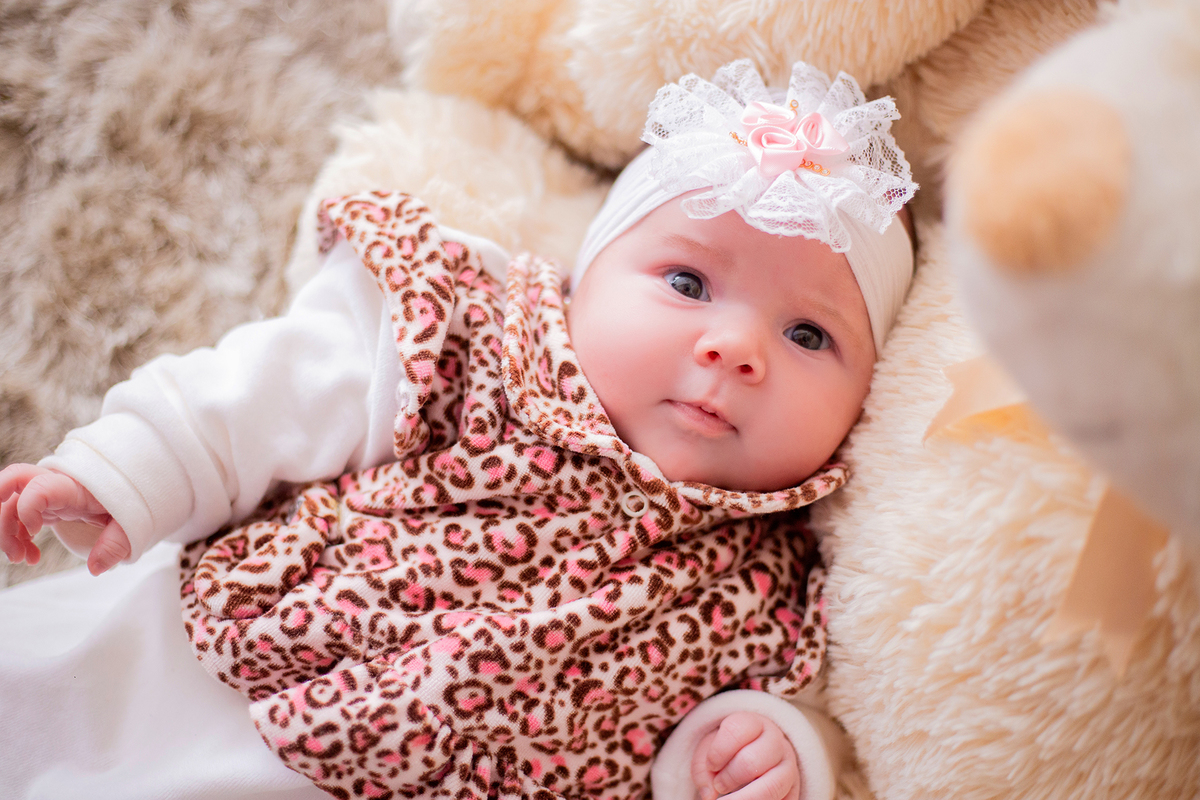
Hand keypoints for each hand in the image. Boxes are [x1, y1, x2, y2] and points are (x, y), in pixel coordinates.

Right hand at [0, 464, 129, 574]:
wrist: (135, 492)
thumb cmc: (133, 504)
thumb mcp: (133, 524)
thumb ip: (116, 544)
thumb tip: (96, 568)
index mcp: (76, 486)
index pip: (40, 486)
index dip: (27, 507)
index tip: (35, 531)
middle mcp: (57, 484)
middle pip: (13, 480)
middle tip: (5, 542)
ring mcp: (49, 493)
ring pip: (10, 502)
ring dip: (6, 532)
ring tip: (21, 559)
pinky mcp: (46, 505)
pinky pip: (18, 516)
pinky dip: (16, 537)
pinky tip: (30, 557)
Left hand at [691, 712, 800, 799]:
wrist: (756, 758)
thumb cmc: (728, 753)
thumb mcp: (711, 751)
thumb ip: (703, 768)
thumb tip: (710, 794)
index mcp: (754, 723)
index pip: (735, 730)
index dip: (718, 752)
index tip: (712, 765)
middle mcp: (776, 742)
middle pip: (751, 762)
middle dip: (729, 778)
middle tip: (719, 786)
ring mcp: (789, 767)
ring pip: (770, 787)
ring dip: (744, 798)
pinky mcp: (794, 789)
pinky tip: (747, 799)